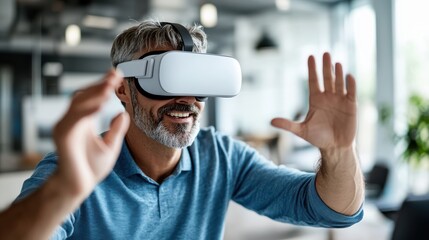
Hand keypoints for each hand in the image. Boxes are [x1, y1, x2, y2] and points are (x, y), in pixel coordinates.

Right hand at [52, 69, 129, 197]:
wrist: (78, 186)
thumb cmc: (90, 168)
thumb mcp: (111, 146)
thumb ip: (116, 130)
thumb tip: (122, 113)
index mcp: (83, 121)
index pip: (92, 98)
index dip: (103, 85)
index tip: (117, 75)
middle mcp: (73, 121)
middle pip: (84, 96)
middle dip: (100, 84)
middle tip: (115, 75)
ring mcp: (66, 128)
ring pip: (78, 104)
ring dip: (94, 94)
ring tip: (109, 86)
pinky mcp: (64, 137)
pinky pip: (74, 120)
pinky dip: (87, 111)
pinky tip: (100, 105)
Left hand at [271, 52, 356, 150]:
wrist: (334, 147)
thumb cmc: (318, 138)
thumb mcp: (301, 131)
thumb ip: (287, 125)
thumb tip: (270, 121)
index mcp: (316, 100)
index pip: (313, 81)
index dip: (312, 69)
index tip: (310, 56)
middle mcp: (328, 97)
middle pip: (326, 78)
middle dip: (325, 66)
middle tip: (325, 53)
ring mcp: (340, 100)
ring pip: (338, 83)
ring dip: (338, 73)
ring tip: (336, 63)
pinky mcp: (351, 106)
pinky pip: (351, 93)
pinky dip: (350, 85)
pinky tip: (348, 76)